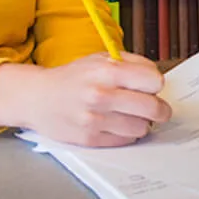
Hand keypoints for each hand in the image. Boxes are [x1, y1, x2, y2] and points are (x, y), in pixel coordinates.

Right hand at [0, 52, 171, 146]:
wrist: (38, 97)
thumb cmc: (73, 77)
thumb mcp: (100, 58)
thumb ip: (131, 63)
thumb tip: (157, 77)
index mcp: (107, 71)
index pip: (154, 81)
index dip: (156, 84)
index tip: (152, 86)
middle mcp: (102, 95)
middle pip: (153, 108)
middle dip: (160, 109)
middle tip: (158, 109)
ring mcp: (96, 119)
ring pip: (142, 128)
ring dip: (142, 123)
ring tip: (132, 115)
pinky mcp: (90, 139)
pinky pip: (126, 140)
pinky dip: (127, 133)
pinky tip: (117, 124)